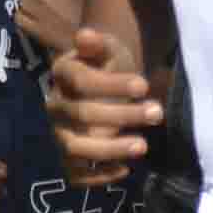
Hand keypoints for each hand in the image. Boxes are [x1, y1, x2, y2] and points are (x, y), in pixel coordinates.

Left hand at [9, 0, 87, 61]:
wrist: (82, 36)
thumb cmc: (81, 5)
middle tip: (52, 2)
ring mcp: (27, 5)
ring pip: (22, 0)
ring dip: (31, 6)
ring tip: (49, 14)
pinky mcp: (23, 23)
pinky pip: (19, 17)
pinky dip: (26, 20)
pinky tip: (41, 23)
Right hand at [48, 14, 160, 180]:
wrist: (101, 90)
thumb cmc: (107, 68)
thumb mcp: (108, 50)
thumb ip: (99, 44)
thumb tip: (86, 36)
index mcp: (63, 75)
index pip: (81, 82)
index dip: (111, 85)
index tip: (144, 85)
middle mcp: (54, 106)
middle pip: (83, 115)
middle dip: (122, 115)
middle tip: (157, 113)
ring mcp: (58, 133)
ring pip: (76, 147)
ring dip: (110, 148)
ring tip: (142, 146)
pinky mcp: (66, 158)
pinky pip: (74, 174)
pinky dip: (97, 176)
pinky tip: (125, 169)